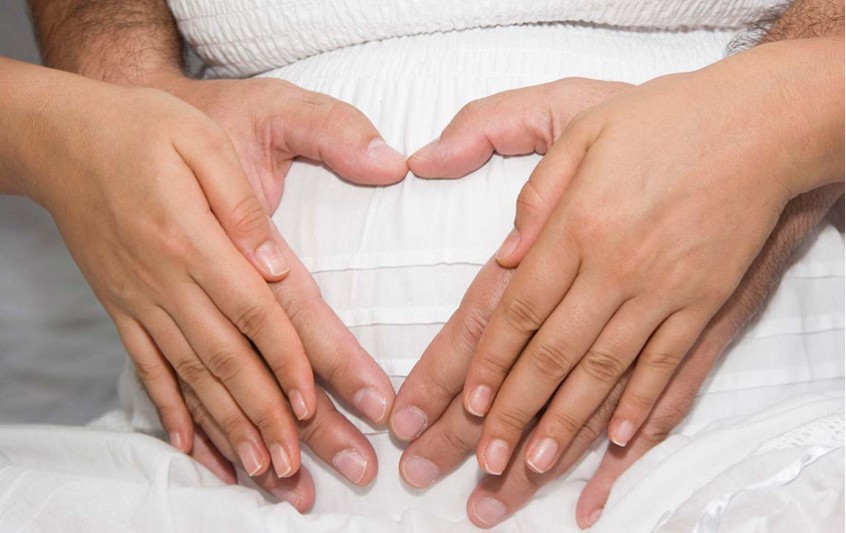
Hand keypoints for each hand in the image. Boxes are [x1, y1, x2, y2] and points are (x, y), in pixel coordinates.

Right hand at [16, 70, 316, 478]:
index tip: (313, 404)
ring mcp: (138, 300)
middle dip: (265, 416)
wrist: (60, 137)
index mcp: (191, 239)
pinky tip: (189, 446)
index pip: (252, 312)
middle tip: (296, 467)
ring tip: (262, 471)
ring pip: (189, 376)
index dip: (286, 361)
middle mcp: (163, 281)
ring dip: (228, 427)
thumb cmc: (140, 128)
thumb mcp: (200, 141)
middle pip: (224, 360)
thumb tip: (277, 265)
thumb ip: (242, 205)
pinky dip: (169, 410)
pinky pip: (145, 367)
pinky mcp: (121, 306)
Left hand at [456, 38, 842, 479]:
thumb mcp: (584, 132)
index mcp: (578, 225)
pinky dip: (639, 406)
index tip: (469, 401)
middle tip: (487, 461)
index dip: (491, 360)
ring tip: (535, 466)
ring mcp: (664, 291)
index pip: (521, 309)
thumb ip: (537, 194)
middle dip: (516, 411)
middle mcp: (617, 267)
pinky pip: (667, 365)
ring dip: (568, 423)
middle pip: (555, 353)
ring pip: (605, 371)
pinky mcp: (704, 302)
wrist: (757, 125)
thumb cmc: (663, 122)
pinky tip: (615, 440)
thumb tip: (506, 254)